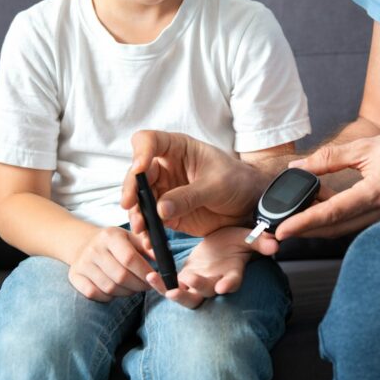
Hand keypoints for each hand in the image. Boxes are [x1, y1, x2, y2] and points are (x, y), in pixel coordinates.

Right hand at [68, 227, 154, 301]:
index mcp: (110, 236)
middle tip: (147, 286)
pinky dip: (108, 296)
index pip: (130, 258)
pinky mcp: (74, 276)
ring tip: (133, 287)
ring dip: (126, 292)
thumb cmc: (115, 242)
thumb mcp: (131, 237)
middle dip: (138, 285)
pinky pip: (93, 293)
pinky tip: (116, 290)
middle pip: (120, 276)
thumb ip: (147, 246)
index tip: (155, 278)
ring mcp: (82, 263)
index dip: (145, 272)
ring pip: (109, 287)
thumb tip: (163, 258)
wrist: (83, 243)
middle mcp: (94, 249)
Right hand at [121, 130, 269, 236]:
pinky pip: (150, 219)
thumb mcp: (217, 185)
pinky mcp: (166, 212)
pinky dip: (147, 228)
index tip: (140, 169)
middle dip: (131, 188)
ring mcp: (164, 189)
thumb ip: (189, 196)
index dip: (140, 153)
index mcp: (177, 148)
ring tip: (140, 227)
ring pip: (139, 198)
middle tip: (129, 205)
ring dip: (136, 212)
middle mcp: (165, 167)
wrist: (250, 204)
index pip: (148, 141)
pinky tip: (148, 238)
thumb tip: (161, 209)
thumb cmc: (238, 181)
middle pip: (137, 172)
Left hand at [145, 227, 278, 308]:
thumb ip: (260, 241)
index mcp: (232, 272)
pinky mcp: (183, 280)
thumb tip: (276, 243)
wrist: (220, 244)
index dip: (229, 284)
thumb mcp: (247, 237)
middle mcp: (215, 282)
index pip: (233, 281)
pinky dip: (161, 284)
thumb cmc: (235, 241)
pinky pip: (171, 287)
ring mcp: (199, 284)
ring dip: (175, 293)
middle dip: (198, 288)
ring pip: (188, 297)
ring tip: (162, 284)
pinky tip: (150, 275)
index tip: (224, 286)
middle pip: (207, 293)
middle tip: (189, 280)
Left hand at [277, 132, 379, 238]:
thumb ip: (332, 158)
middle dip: (303, 230)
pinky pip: (352, 223)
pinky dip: (332, 220)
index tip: (282, 231)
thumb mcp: (369, 146)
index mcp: (376, 193)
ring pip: (341, 229)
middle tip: (276, 227)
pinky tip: (320, 207)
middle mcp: (379, 212)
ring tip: (292, 215)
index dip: (305, 222)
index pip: (333, 212)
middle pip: (332, 229)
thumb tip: (298, 167)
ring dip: (316, 226)